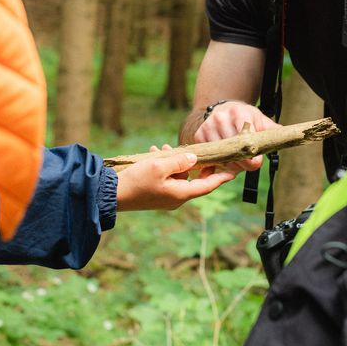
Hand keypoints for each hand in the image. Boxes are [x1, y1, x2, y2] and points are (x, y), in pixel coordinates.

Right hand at [116, 151, 234, 211]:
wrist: (112, 195)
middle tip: (203, 150)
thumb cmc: (136, 181)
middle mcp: (176, 197)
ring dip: (177, 161)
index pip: (208, 185)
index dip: (222, 177)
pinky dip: (167, 166)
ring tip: (166, 148)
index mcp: (181, 194)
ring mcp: (166, 197)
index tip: (234, 170)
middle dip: (198, 163)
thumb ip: (179, 161)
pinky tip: (157, 153)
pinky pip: (168, 178)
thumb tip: (194, 158)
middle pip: (195, 180)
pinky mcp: (157, 193)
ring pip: (180, 176)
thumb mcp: (159, 166)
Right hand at [195, 101, 279, 172]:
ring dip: (231, 165)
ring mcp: (208, 126)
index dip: (251, 153)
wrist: (222, 110)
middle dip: (242, 162)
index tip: (257, 163)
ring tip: (239, 165)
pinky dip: (219, 163)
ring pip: (221, 154)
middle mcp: (221, 118)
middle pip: (232, 148)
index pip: (244, 136)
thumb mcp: (258, 119)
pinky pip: (210, 155)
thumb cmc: (243, 117)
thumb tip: (288, 136)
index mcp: (239, 112)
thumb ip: (271, 129)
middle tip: (250, 166)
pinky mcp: (199, 135)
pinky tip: (227, 161)